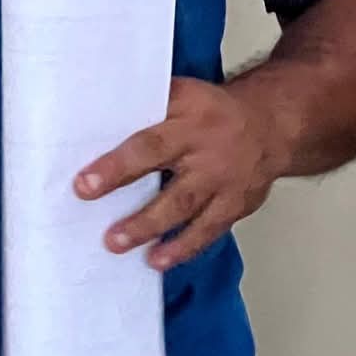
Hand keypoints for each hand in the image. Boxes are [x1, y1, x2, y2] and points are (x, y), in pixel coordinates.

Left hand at [75, 76, 286, 271]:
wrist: (270, 125)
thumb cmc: (213, 111)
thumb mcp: (182, 95)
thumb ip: (147, 108)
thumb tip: (96, 121)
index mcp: (189, 116)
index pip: (148, 141)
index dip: (116, 164)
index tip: (85, 184)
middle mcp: (207, 149)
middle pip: (169, 178)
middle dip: (135, 205)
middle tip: (104, 226)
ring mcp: (224, 180)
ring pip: (186, 207)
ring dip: (151, 228)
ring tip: (119, 244)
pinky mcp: (236, 205)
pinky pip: (208, 229)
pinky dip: (183, 247)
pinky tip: (158, 260)